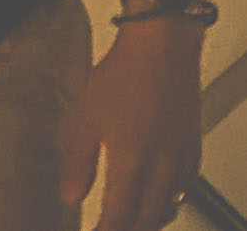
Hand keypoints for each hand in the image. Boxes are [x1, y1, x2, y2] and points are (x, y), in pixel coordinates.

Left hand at [59, 19, 203, 230]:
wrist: (162, 49)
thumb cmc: (122, 74)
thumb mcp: (86, 115)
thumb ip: (78, 160)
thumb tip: (71, 195)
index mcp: (132, 162)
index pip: (118, 217)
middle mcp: (162, 170)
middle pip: (145, 220)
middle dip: (125, 230)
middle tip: (106, 229)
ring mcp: (180, 163)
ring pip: (166, 210)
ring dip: (146, 222)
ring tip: (126, 221)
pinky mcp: (191, 153)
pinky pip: (181, 193)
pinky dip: (166, 204)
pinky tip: (154, 200)